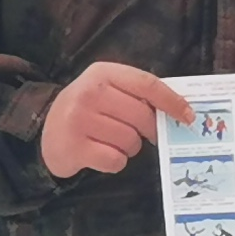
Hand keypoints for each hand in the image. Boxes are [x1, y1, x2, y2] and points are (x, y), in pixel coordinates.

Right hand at [40, 63, 196, 176]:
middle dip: (149, 131)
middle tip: (145, 136)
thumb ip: (137, 95)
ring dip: (129, 148)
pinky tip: (100, 154)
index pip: (147, 84)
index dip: (172, 101)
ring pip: (130, 141)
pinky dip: (114, 162)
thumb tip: (179, 111)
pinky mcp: (74, 147)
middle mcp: (89, 92)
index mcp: (102, 73)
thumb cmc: (87, 111)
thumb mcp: (107, 91)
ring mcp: (79, 120)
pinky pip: (115, 160)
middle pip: (142, 116)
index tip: (188, 116)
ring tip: (112, 142)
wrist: (46, 133)